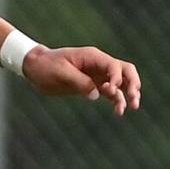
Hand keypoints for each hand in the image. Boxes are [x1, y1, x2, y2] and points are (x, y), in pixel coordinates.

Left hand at [22, 46, 140, 115]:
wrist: (35, 68)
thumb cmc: (46, 66)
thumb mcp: (61, 73)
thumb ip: (79, 82)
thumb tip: (96, 95)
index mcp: (92, 57)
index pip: (114, 65)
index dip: (117, 77)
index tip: (110, 90)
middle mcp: (99, 65)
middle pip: (125, 70)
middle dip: (133, 83)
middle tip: (134, 97)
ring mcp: (98, 75)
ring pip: (121, 83)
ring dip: (128, 94)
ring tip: (132, 108)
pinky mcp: (93, 86)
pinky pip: (111, 93)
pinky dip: (117, 100)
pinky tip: (118, 111)